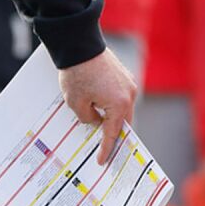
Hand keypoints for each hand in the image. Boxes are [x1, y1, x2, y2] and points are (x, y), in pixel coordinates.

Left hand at [58, 49, 136, 164]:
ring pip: (122, 109)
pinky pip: (120, 96)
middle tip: (105, 147)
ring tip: (101, 127)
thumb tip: (96, 120)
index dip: (106, 148)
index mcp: (119, 105)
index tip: (102, 161)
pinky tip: (102, 108)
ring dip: (113, 118)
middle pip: (123, 122)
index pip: (112, 133)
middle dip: (113, 134)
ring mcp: (128, 83)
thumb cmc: (76, 74)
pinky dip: (113, 105)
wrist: (79, 45)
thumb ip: (88, 118)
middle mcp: (128, 94)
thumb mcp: (76, 103)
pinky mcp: (123, 75)